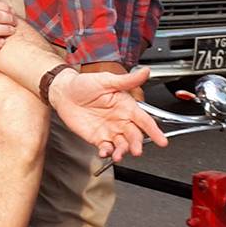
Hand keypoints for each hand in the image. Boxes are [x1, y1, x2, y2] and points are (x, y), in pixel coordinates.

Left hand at [49, 66, 168, 161]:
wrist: (64, 92)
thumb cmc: (85, 84)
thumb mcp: (106, 80)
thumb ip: (127, 80)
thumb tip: (146, 71)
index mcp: (126, 106)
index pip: (144, 120)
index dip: (154, 130)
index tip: (162, 141)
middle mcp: (121, 120)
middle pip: (134, 135)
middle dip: (137, 144)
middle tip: (136, 150)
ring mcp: (110, 130)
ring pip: (122, 144)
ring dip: (122, 151)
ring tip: (119, 155)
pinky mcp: (97, 137)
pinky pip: (106, 148)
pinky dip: (106, 152)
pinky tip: (105, 152)